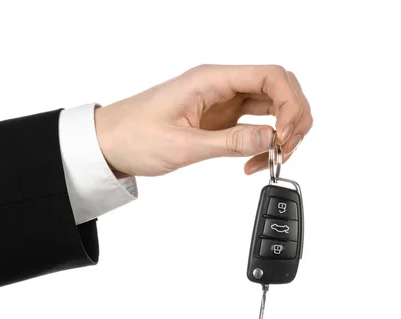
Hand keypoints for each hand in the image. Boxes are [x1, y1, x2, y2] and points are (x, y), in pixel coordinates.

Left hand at [95, 64, 312, 176]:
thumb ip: (230, 142)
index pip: (271, 76)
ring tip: (268, 160)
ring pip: (271, 106)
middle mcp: (220, 84)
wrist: (108, 144)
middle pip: (279, 87)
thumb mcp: (182, 145)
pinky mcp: (218, 117)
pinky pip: (254, 123)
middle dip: (292, 117)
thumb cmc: (132, 136)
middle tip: (284, 150)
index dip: (289, 104)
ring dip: (280, 132)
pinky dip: (263, 140)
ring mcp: (221, 100)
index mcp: (209, 79)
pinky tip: (254, 160)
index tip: (284, 137)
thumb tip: (273, 138)